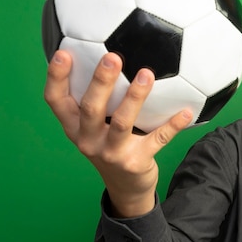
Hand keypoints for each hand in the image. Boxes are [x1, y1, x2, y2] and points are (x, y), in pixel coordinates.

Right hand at [43, 50, 192, 216]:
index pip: (56, 101)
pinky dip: (173, 125)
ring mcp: (112, 153)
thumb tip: (105, 55)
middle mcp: (89, 141)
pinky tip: (185, 112)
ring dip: (135, 97)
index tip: (64, 53)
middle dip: (100, 82)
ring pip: (122, 122)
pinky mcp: (137, 162)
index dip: (56, 77)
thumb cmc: (110, 146)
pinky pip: (158, 139)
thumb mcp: (94, 128)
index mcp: (75, 128)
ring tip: (146, 74)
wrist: (126, 188)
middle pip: (90, 108)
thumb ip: (95, 100)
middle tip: (112, 56)